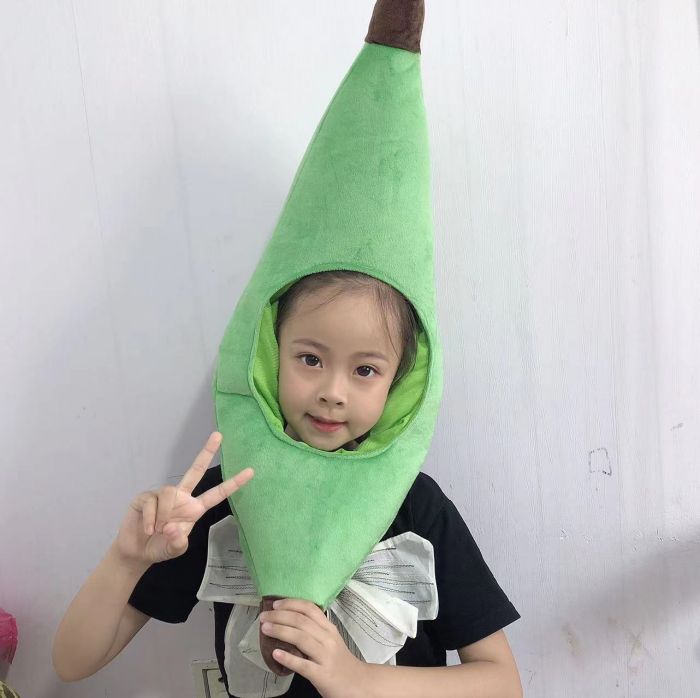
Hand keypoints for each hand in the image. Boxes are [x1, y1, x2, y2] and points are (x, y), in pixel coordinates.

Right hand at [113, 431, 253, 565]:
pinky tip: (148, 529)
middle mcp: (182, 497)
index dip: (233, 483)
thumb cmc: (161, 547)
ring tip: (156, 531)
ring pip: (168, 492)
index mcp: (194, 509)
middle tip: (219, 435)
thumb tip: (173, 528)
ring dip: (162, 515)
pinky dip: (150, 519)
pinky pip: (151, 501)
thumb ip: (178, 543)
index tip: (251, 471)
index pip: (217, 494)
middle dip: (207, 452)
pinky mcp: (146, 497)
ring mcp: (163, 495)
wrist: (137, 551)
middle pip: (196, 470)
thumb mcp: (174, 550)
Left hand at [259, 599, 369, 697]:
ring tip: (265, 629)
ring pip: (301, 638)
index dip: (291, 604)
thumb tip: (288, 621)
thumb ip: (315, 630)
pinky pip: (303, 665)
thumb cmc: (340, 662)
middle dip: (280, 616)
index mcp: (329, 628)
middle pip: (302, 621)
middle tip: (263, 616)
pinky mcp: (322, 675)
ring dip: (280, 631)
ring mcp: (325, 657)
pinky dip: (288, 658)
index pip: (310, 608)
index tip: (276, 604)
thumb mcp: (330, 641)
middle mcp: (328, 639)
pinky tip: (275, 654)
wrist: (359, 684)